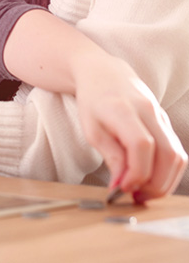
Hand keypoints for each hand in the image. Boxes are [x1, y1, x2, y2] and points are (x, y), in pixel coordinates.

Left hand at [75, 60, 186, 200]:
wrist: (104, 74)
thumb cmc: (93, 101)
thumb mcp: (92, 130)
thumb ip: (111, 157)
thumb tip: (121, 187)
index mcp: (123, 109)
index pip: (142, 145)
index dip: (137, 172)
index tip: (124, 188)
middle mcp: (148, 111)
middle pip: (167, 154)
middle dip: (155, 183)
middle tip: (135, 196)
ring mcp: (161, 116)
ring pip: (178, 156)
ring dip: (164, 182)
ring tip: (142, 192)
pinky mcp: (166, 124)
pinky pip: (176, 152)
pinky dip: (167, 172)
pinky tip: (150, 180)